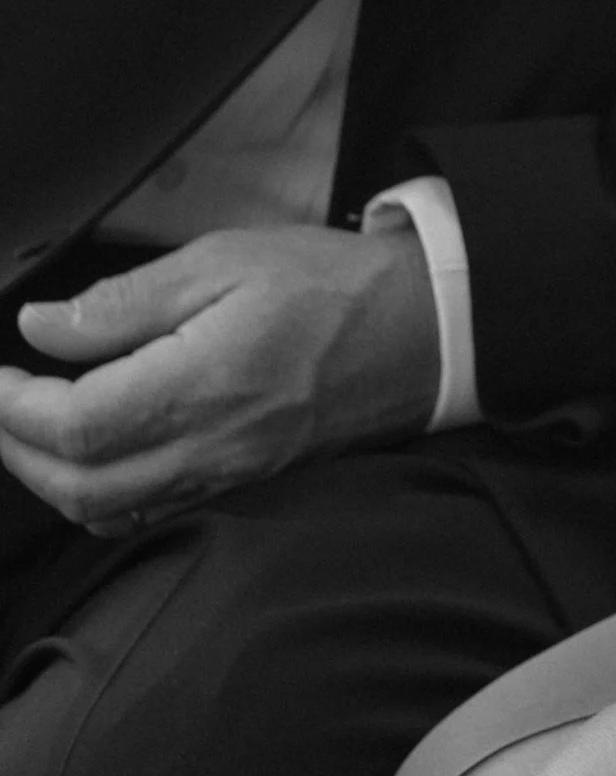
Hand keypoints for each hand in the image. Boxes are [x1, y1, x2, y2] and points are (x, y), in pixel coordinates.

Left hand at [0, 225, 440, 533]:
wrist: (415, 330)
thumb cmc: (328, 286)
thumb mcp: (223, 261)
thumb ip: (125, 302)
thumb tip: (43, 328)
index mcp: (201, 382)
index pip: (73, 424)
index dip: (13, 406)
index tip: (0, 375)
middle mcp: (208, 447)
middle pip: (75, 485)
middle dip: (17, 447)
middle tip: (4, 400)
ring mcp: (223, 477)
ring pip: (103, 512)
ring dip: (50, 477)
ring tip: (33, 425)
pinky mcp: (236, 486)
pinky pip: (144, 515)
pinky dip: (96, 498)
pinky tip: (93, 454)